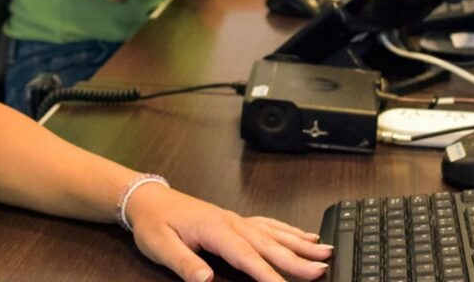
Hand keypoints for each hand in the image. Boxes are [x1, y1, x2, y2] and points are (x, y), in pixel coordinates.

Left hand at [125, 185, 332, 280]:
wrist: (148, 200)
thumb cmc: (154, 224)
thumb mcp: (160, 246)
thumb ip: (184, 263)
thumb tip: (205, 280)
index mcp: (215, 229)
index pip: (246, 256)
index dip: (267, 274)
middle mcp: (232, 222)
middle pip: (269, 244)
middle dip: (297, 259)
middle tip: (321, 271)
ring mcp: (236, 220)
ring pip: (275, 233)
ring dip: (301, 243)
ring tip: (325, 252)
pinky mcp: (236, 221)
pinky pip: (269, 225)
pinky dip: (289, 231)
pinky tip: (305, 236)